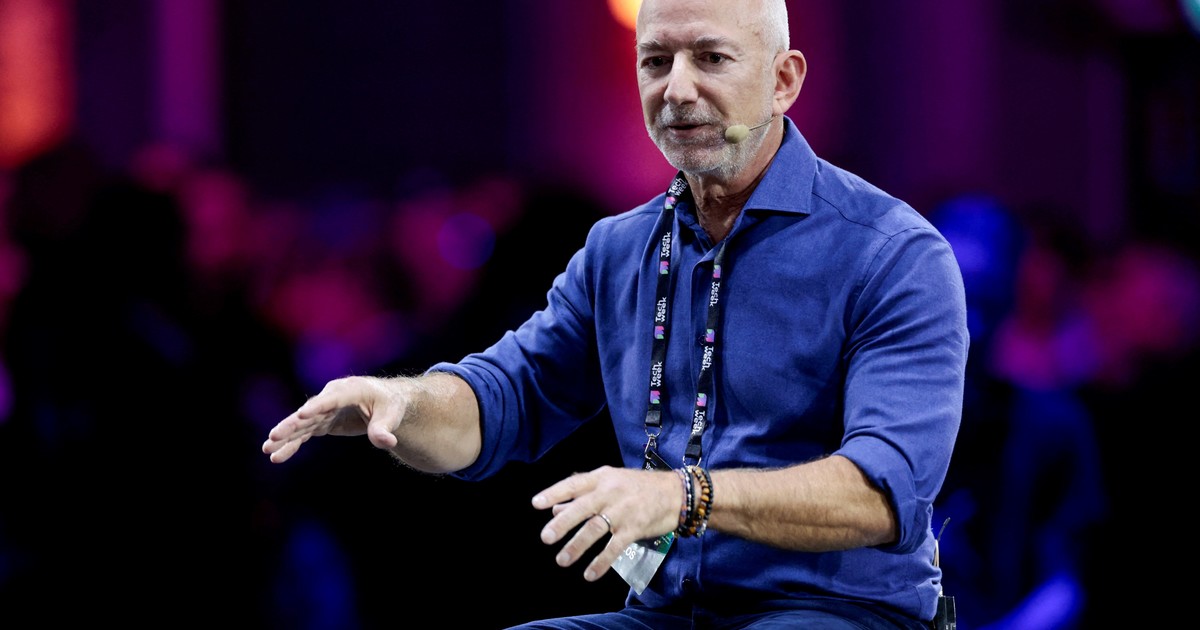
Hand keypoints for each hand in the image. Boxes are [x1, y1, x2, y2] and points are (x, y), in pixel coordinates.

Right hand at [261, 375, 407, 462]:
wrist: (386, 401)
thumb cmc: (390, 404)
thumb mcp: (392, 414)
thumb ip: (384, 428)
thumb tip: (387, 442)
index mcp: (350, 390)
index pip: (332, 400)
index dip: (318, 407)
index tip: (302, 415)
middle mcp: (332, 397)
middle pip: (309, 412)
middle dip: (292, 425)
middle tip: (274, 436)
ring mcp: (324, 410)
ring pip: (302, 425)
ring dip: (285, 437)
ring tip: (267, 450)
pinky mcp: (322, 421)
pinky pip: (304, 434)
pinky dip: (292, 444)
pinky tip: (277, 456)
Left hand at [531, 465, 681, 581]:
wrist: (676, 492)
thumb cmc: (639, 487)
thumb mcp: (610, 482)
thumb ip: (582, 495)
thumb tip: (555, 508)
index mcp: (602, 478)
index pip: (573, 484)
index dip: (554, 493)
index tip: (536, 503)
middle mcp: (610, 492)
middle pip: (582, 508)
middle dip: (562, 524)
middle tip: (546, 538)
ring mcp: (623, 510)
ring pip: (595, 529)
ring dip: (577, 546)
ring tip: (563, 560)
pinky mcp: (635, 528)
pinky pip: (615, 547)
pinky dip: (601, 561)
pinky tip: (590, 573)